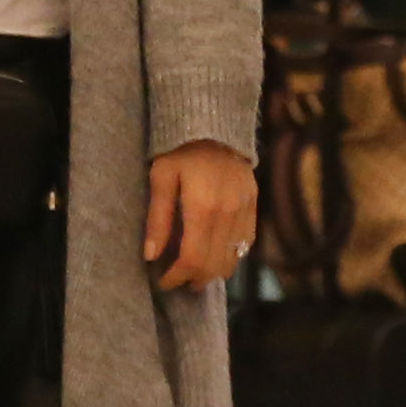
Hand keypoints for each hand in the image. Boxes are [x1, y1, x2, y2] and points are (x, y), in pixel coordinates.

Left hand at [145, 141, 259, 290]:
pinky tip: (214, 254)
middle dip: (193, 280)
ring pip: (231, 259)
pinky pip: (245, 244)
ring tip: (193, 271)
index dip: (176, 277)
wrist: (215, 125)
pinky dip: (229, 256)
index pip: (192, 259)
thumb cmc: (179, 150)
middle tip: (176, 280)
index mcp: (203, 208)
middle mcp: (228, 214)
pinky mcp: (254, 205)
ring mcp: (245, 210)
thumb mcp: (161, 178)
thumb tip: (151, 256)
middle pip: (213, 265)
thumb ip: (157, 218)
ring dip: (211, 272)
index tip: (162, 281)